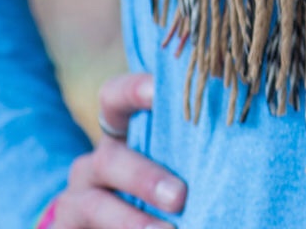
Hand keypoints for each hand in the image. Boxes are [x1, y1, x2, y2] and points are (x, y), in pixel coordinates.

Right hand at [50, 72, 186, 225]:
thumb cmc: (154, 192)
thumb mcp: (166, 164)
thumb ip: (187, 149)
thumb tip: (238, 133)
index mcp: (118, 135)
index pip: (114, 98)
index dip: (133, 90)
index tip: (160, 90)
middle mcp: (94, 163)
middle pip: (110, 158)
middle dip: (144, 176)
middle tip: (180, 196)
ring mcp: (77, 199)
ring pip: (95, 205)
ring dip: (132, 221)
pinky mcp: (67, 228)